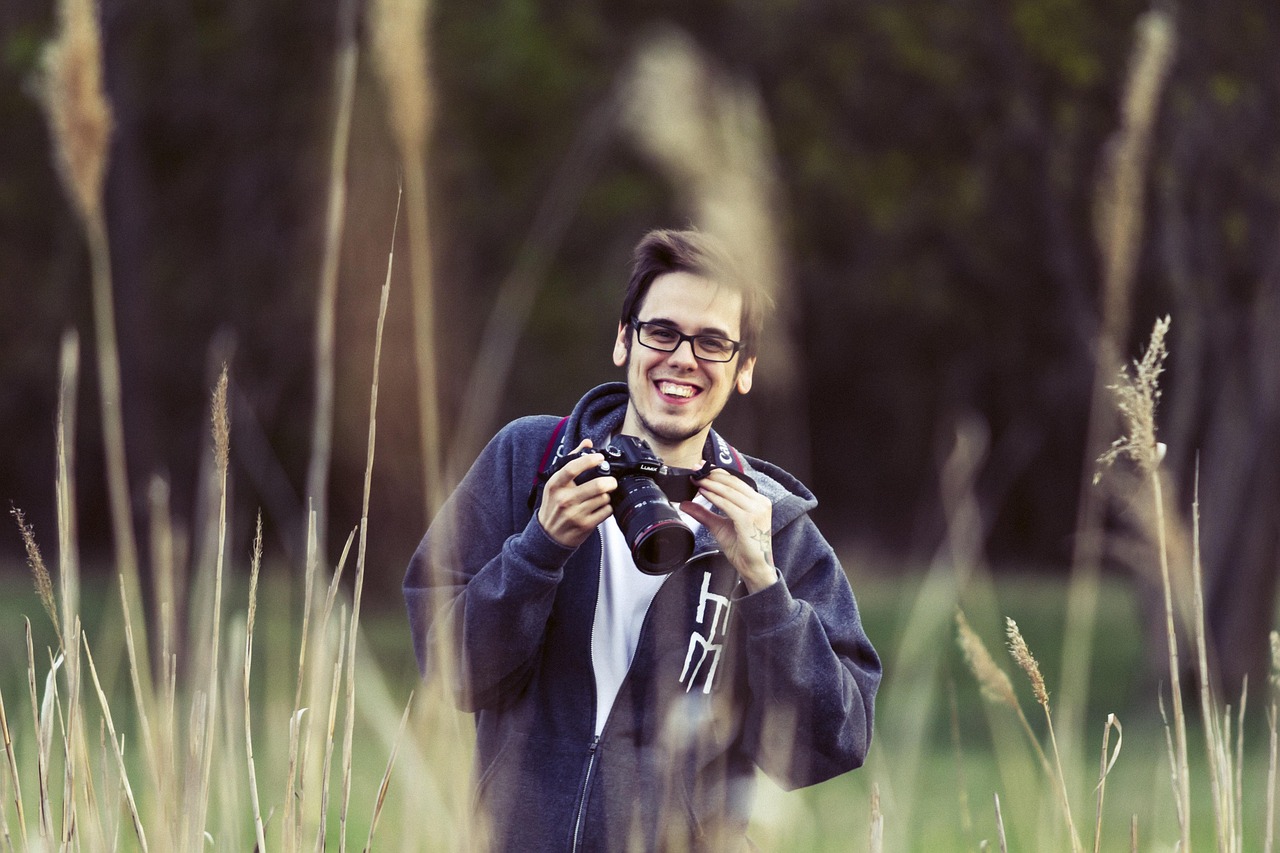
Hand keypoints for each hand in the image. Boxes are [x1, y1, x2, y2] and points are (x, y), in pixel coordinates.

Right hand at [537, 440, 616, 548]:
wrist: (549, 535)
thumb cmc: (553, 506)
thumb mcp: (556, 483)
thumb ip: (571, 460)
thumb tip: (587, 443)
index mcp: (555, 485)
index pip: (572, 468)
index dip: (589, 460)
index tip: (599, 457)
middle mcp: (564, 499)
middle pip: (597, 485)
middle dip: (610, 481)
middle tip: (611, 480)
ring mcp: (575, 513)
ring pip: (604, 498)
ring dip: (607, 495)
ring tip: (601, 495)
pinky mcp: (585, 525)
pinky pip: (606, 511)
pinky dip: (607, 507)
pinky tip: (599, 507)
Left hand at [682, 470, 777, 592]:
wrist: (753, 567)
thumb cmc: (741, 548)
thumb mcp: (719, 526)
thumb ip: (704, 513)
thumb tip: (685, 504)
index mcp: (757, 501)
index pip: (736, 481)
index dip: (717, 473)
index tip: (701, 468)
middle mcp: (760, 502)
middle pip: (732, 483)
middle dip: (712, 475)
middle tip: (695, 470)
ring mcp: (756, 510)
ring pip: (729, 491)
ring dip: (710, 484)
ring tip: (696, 480)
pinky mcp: (749, 519)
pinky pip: (727, 504)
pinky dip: (714, 497)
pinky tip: (703, 492)